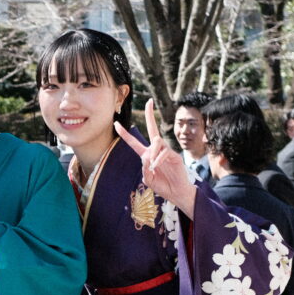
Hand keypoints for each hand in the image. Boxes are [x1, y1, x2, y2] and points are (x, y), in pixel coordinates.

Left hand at [115, 99, 195, 217]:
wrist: (176, 193)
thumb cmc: (163, 186)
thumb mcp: (148, 179)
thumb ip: (144, 169)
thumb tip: (146, 157)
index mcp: (146, 156)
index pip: (134, 143)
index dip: (124, 134)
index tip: (116, 123)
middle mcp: (156, 150)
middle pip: (152, 129)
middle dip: (150, 115)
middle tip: (150, 101)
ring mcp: (166, 152)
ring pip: (157, 141)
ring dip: (153, 153)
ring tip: (153, 167)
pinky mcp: (174, 155)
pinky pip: (165, 152)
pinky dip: (159, 159)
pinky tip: (158, 166)